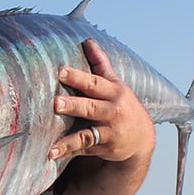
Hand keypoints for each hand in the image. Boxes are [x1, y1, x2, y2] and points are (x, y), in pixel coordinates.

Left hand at [48, 38, 153, 164]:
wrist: (142, 137)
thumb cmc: (121, 105)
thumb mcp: (115, 84)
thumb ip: (100, 64)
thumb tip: (87, 41)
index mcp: (113, 92)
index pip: (94, 82)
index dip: (77, 77)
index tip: (60, 71)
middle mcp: (112, 111)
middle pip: (90, 107)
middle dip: (73, 105)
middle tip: (55, 102)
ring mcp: (109, 131)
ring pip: (87, 134)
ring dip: (69, 139)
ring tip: (52, 143)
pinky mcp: (104, 147)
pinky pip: (84, 149)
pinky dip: (68, 151)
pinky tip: (51, 153)